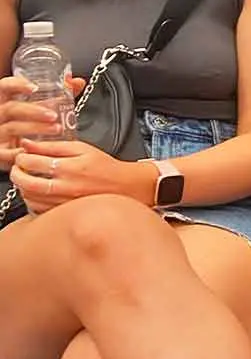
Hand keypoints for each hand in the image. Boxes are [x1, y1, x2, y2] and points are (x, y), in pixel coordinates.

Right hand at [0, 76, 65, 173]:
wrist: (12, 148)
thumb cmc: (26, 124)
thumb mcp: (37, 107)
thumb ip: (56, 95)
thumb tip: (77, 82)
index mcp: (5, 101)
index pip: (5, 87)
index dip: (17, 84)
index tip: (35, 87)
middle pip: (12, 108)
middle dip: (34, 110)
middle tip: (54, 115)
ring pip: (14, 128)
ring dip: (36, 128)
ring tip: (57, 129)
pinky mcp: (0, 152)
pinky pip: (9, 152)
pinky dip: (25, 150)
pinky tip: (38, 151)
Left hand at [10, 137, 152, 213]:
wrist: (126, 188)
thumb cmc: (106, 167)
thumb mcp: (81, 148)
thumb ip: (53, 146)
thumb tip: (28, 144)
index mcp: (69, 168)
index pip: (32, 162)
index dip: (21, 158)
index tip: (22, 155)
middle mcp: (65, 187)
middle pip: (27, 183)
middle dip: (17, 174)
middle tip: (18, 169)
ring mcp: (65, 203)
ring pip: (30, 198)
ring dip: (23, 187)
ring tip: (29, 179)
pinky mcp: (66, 214)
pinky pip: (39, 210)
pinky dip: (32, 201)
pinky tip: (38, 192)